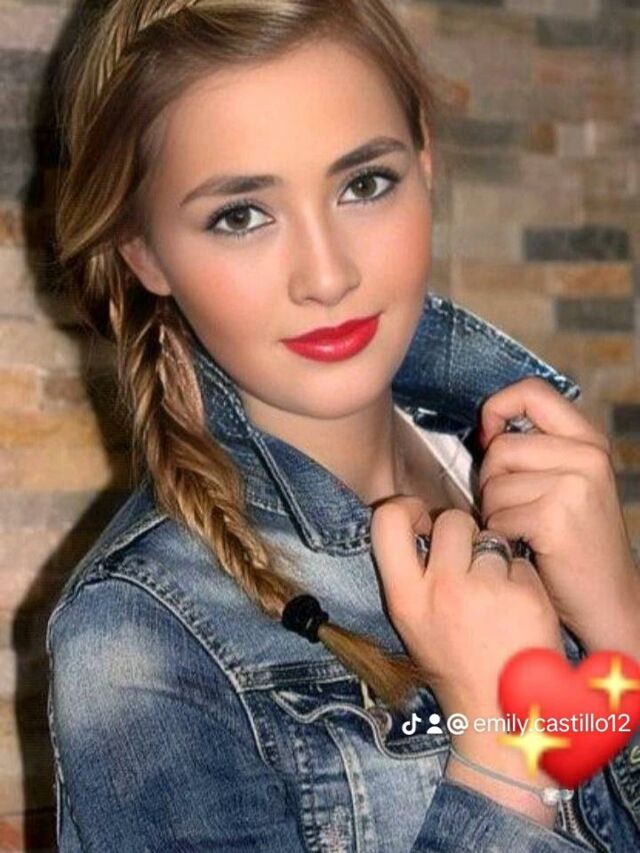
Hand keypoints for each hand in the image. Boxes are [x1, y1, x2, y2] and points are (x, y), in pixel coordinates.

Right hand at [370, 498, 563, 719]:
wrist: (502, 715)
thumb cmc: (455, 664)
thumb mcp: (413, 623)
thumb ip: (414, 574)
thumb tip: (427, 522)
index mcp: (405, 599)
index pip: (386, 521)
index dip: (405, 508)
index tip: (421, 520)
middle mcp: (441, 591)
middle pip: (452, 519)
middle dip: (465, 533)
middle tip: (470, 562)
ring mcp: (485, 592)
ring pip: (492, 538)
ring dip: (496, 559)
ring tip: (496, 596)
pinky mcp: (524, 595)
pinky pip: (521, 562)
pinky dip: (522, 580)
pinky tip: (519, 610)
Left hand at [477, 376, 639, 657]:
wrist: (609, 600)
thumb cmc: (574, 544)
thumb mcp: (566, 483)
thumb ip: (534, 450)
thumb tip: (484, 431)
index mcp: (588, 440)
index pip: (531, 391)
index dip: (497, 408)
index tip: (488, 437)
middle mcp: (587, 455)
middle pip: (500, 446)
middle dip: (491, 481)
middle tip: (515, 509)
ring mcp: (575, 484)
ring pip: (493, 482)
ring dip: (494, 512)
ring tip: (523, 529)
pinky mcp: (556, 516)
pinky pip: (497, 515)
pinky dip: (500, 535)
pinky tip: (525, 547)